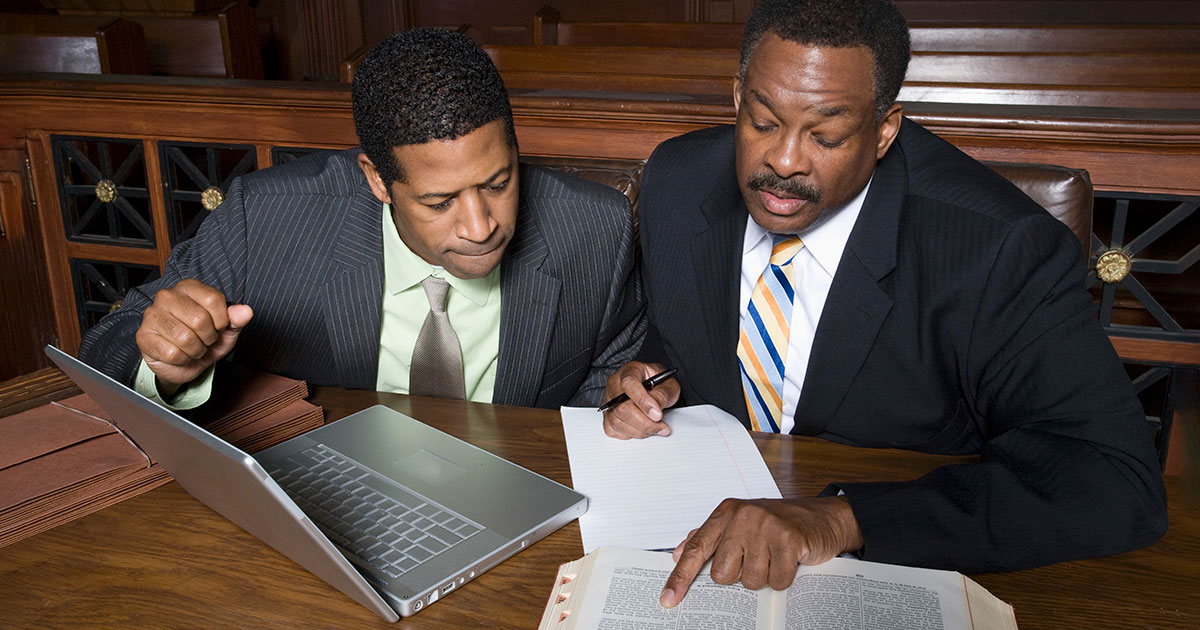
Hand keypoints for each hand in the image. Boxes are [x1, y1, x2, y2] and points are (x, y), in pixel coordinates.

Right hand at [134, 279, 252, 387]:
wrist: (183, 363)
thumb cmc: (205, 339)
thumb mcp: (227, 330)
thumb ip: (237, 319)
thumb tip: (246, 311)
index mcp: (189, 287)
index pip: (213, 299)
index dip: (222, 320)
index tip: (218, 326)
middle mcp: (167, 296)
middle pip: (199, 319)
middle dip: (209, 338)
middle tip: (204, 340)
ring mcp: (152, 315)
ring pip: (185, 338)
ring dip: (196, 350)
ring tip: (193, 347)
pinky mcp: (143, 336)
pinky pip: (172, 353)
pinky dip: (183, 359)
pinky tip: (179, 354)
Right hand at [602, 361, 680, 438]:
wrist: (653, 388)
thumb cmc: (659, 384)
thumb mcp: (668, 384)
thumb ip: (662, 395)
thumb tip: (654, 411)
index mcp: (630, 370)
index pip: (629, 384)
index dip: (643, 401)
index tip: (657, 414)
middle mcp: (615, 384)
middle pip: (621, 408)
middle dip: (644, 423)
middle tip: (661, 426)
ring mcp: (608, 400)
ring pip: (616, 422)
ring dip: (639, 431)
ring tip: (655, 428)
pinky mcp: (606, 415)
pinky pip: (612, 430)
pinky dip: (629, 434)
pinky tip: (641, 429)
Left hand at [660, 496, 861, 607]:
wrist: (823, 517)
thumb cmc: (779, 523)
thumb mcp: (740, 523)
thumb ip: (709, 537)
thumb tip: (679, 553)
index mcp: (726, 512)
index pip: (697, 550)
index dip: (680, 578)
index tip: (668, 600)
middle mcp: (742, 516)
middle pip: (723, 575)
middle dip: (740, 576)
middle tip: (757, 559)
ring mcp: (765, 526)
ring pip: (750, 581)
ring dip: (764, 577)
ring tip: (775, 557)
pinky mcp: (788, 539)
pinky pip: (776, 581)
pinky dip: (783, 578)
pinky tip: (789, 560)